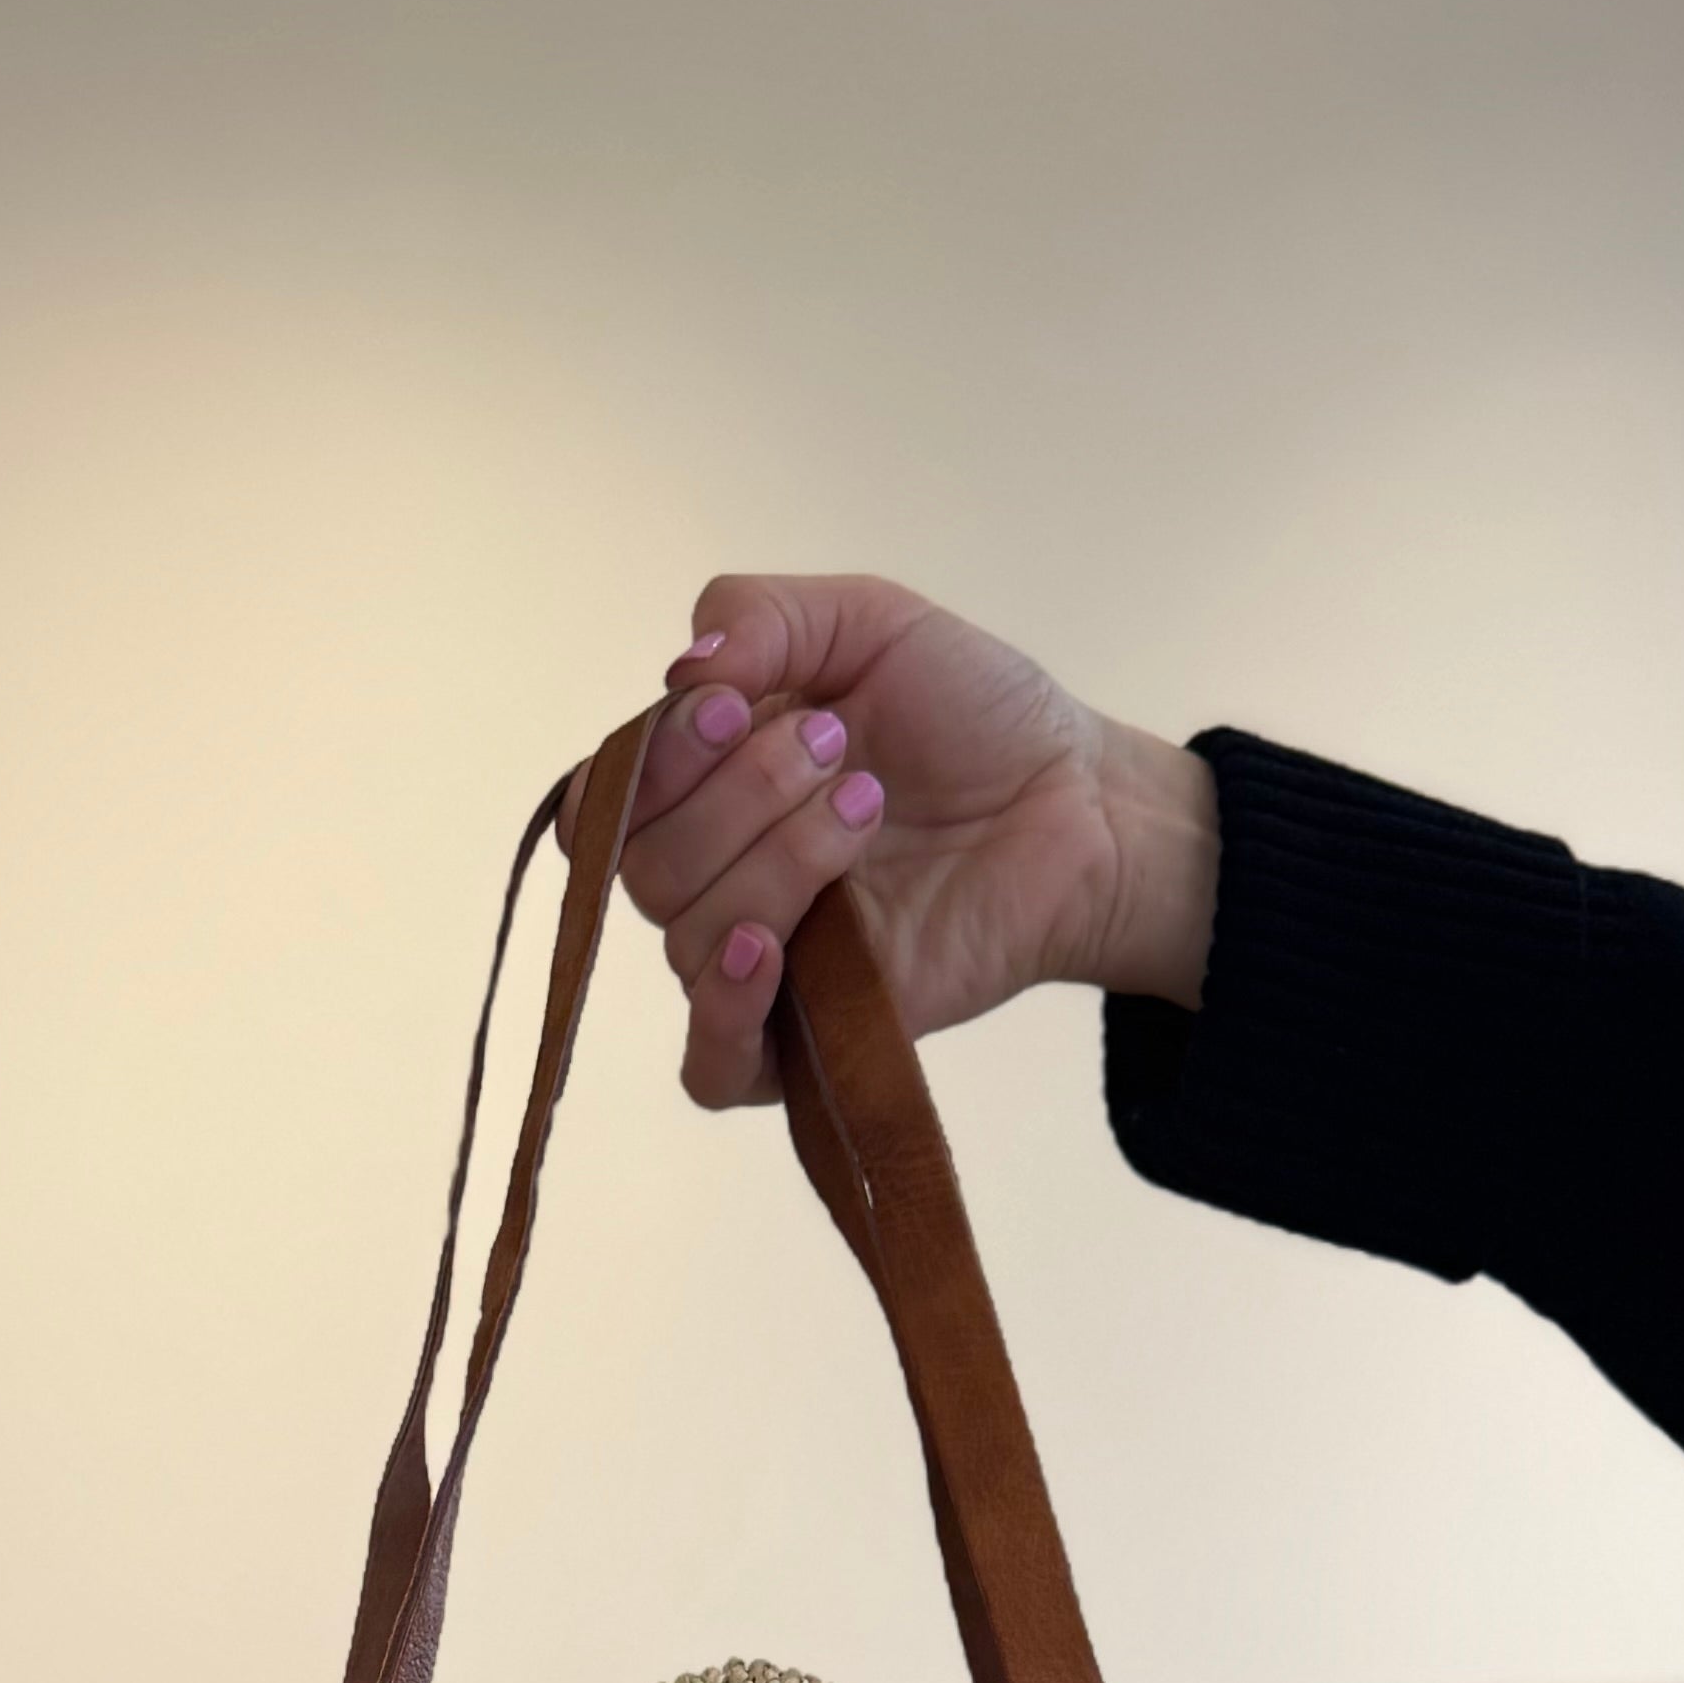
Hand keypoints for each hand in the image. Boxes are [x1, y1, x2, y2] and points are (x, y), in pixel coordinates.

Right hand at [580, 572, 1221, 1108]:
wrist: (1077, 800)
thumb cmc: (975, 713)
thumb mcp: (868, 622)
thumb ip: (761, 615)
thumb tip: (682, 671)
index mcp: (706, 784)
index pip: (606, 798)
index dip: (658, 756)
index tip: (745, 705)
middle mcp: (718, 875)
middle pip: (646, 867)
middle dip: (740, 796)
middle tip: (840, 750)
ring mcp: (763, 960)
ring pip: (688, 941)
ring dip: (776, 860)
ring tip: (868, 809)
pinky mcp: (813, 1034)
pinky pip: (714, 1067)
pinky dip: (722, 1013)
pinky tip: (767, 953)